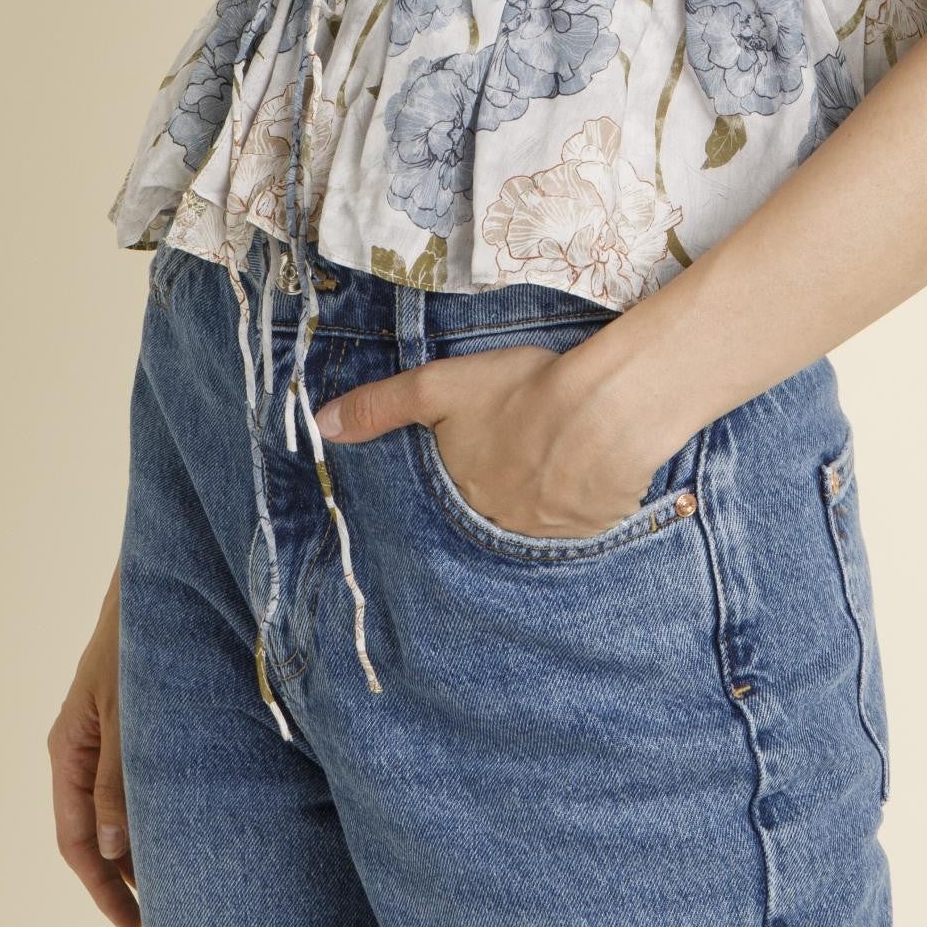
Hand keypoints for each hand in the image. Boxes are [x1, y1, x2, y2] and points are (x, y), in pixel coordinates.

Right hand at [48, 567, 140, 926]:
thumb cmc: (136, 644)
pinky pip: (133, 786)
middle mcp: (81, 750)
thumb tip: (111, 847)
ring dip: (138, 849)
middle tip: (157, 922)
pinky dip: (150, 815)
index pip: (77, 840)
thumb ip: (118, 779)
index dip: (102, 887)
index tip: (131, 925)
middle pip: (95, 834)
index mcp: (68, 750)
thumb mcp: (127, 714)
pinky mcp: (130, 727)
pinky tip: (180, 830)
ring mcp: (104, 739)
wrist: (154, 583)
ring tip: (173, 887)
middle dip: (120, 878)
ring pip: (115, 812)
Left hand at [315, 342, 664, 539]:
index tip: (475, 456)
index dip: (460, 475)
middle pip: (488, 513)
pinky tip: (585, 473)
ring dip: (536, 498)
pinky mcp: (590, 534)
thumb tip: (320, 426)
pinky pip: (574, 526)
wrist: (606, 412)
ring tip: (550, 462)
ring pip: (531, 520)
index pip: (447, 500)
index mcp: (459, 499)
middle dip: (497, 489)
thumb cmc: (520, 393)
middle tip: (516, 455)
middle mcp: (496, 530)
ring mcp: (545, 538)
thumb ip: (381, 406)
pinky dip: (575, 503)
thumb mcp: (440, 388)